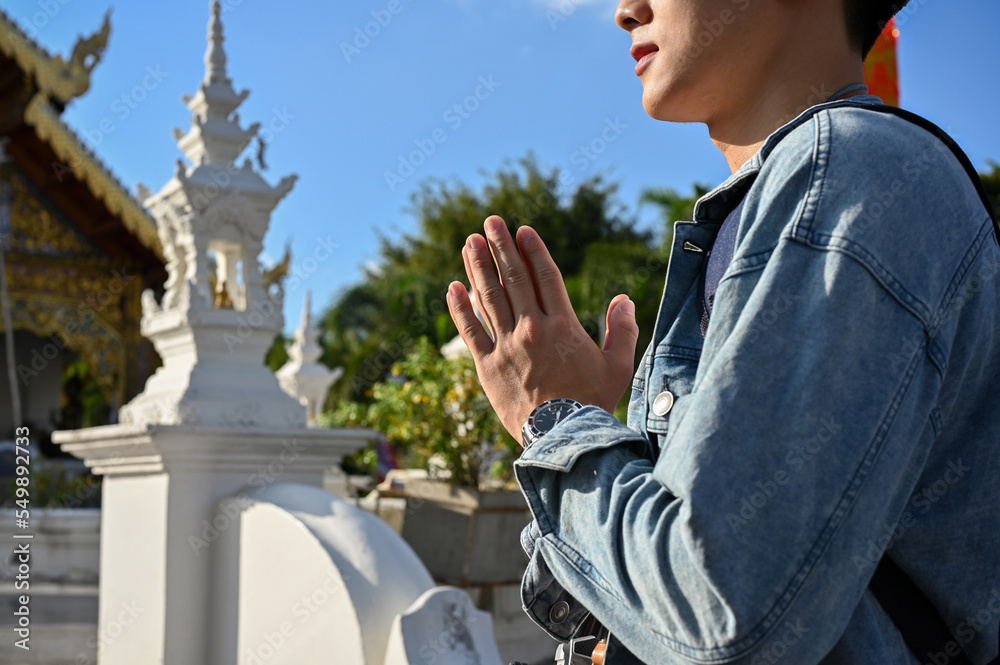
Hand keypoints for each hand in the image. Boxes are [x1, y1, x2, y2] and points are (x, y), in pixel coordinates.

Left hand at [446, 215, 639, 440]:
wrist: (563, 438)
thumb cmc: (593, 403)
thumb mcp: (618, 366)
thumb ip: (623, 330)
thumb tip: (623, 300)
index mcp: (563, 325)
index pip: (545, 277)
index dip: (532, 250)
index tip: (522, 230)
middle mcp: (531, 329)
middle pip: (514, 279)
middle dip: (500, 247)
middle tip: (490, 222)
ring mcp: (507, 346)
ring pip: (489, 298)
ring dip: (478, 267)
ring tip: (471, 243)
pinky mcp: (487, 366)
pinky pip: (470, 332)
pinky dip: (460, 308)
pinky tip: (453, 287)